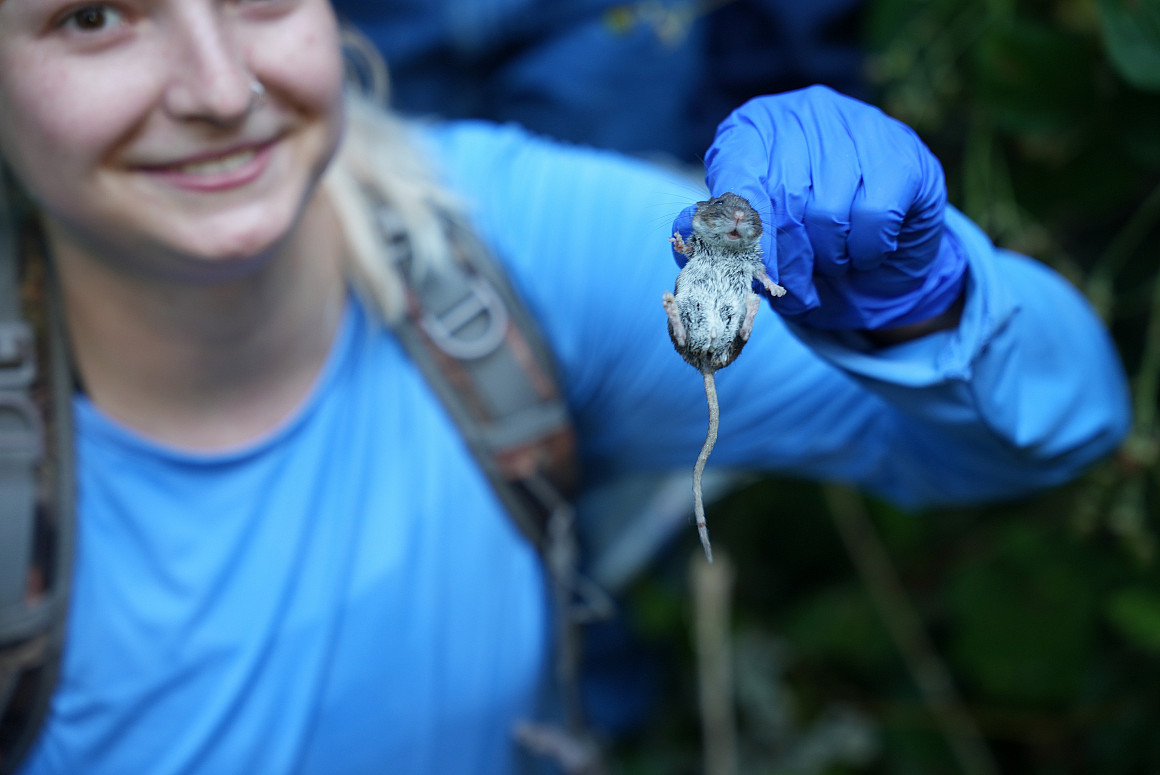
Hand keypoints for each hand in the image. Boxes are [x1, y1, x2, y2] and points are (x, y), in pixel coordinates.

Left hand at [673, 85, 966, 330]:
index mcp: (751, 128)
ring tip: (833, 262)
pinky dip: (867, 250)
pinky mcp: (903, 153)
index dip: (744, 236)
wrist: (875, 240)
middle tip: (793, 292)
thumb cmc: (799, 232)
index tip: (753, 274)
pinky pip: (874, 216)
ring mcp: (858, 125)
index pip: (738, 180)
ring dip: (829, 258)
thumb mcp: (750, 234)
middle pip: (783, 202)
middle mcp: (802, 114)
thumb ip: (713, 236)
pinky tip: (865, 251)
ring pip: (828, 213)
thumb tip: (685, 241)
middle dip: (786, 261)